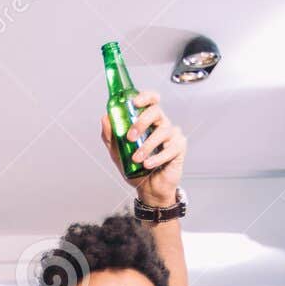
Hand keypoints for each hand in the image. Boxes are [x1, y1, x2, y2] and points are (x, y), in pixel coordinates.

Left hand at [101, 89, 184, 208]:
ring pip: (163, 130)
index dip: (145, 96)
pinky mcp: (179, 148)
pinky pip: (171, 148)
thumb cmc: (136, 168)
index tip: (135, 102)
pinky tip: (149, 164)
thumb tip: (105, 118)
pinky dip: (158, 157)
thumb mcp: (117, 152)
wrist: (148, 189)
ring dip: (147, 145)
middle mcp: (161, 124)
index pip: (151, 100)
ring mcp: (172, 135)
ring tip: (137, 159)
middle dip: (142, 122)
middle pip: (156, 111)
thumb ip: (110, 136)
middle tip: (130, 137)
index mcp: (147, 121)